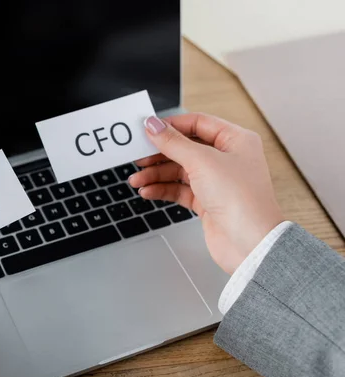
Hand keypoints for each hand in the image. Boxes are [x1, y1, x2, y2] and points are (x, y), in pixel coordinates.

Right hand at [129, 113, 283, 273]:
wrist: (249, 243)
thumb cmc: (241, 200)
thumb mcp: (202, 162)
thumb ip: (173, 142)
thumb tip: (153, 125)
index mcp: (235, 140)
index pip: (198, 123)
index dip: (171, 125)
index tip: (148, 130)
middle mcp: (227, 159)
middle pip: (185, 148)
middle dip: (159, 154)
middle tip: (138, 156)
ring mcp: (217, 181)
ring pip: (179, 171)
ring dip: (156, 174)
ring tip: (137, 180)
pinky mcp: (208, 202)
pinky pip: (180, 189)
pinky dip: (163, 189)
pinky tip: (148, 191)